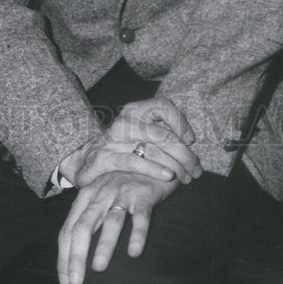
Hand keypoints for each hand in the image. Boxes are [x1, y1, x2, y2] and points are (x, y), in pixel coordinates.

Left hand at [57, 170, 177, 283]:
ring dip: (103, 245)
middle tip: (76, 281)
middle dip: (77, 255)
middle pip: (84, 226)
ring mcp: (123, 193)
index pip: (69, 229)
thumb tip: (73, 255)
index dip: (64, 256)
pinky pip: (141, 217)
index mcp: (86, 196)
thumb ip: (87, 219)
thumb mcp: (100, 196)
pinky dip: (137, 234)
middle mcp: (101, 194)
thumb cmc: (122, 184)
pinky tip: (134, 252)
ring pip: (110, 221)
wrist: (151, 158)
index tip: (64, 280)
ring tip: (99, 268)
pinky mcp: (144, 195)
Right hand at [59, 96, 201, 187]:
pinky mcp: (104, 158)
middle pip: (163, 134)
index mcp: (135, 110)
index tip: (191, 140)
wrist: (85, 161)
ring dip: (175, 166)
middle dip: (185, 154)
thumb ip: (161, 134)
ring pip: (153, 149)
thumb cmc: (122, 149)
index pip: (162, 106)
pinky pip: (134, 162)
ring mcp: (113, 138)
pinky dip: (154, 169)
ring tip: (187, 178)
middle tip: (196, 170)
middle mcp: (125, 120)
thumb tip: (189, 145)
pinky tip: (168, 176)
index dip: (180, 121)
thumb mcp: (140, 134)